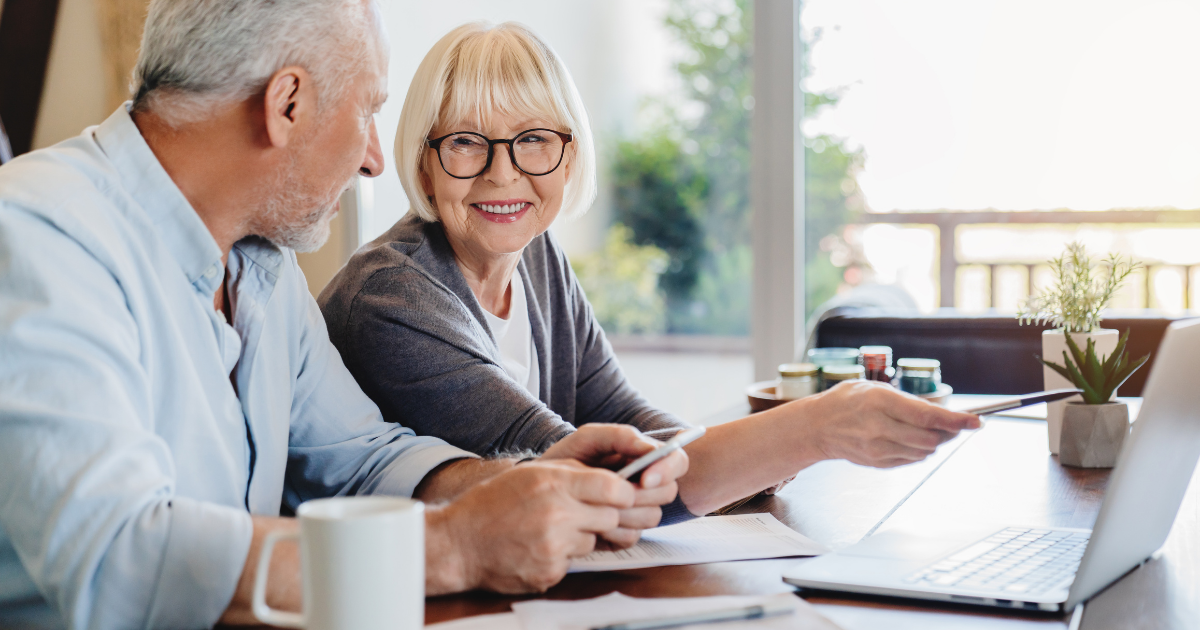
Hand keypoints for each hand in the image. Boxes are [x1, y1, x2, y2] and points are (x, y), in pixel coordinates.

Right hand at [431, 459, 633, 593]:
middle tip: (581, 513)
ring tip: (549, 530)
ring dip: (580, 536)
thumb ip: (572, 473)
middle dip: (603, 515)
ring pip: (593, 541)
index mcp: (553, 483)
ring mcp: (553, 547)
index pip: (614, 489)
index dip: (624, 493)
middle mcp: (556, 514)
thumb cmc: (492, 504)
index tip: (621, 495)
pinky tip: (537, 548)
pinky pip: (573, 563)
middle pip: (611, 517)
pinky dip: (561, 556)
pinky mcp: (549, 572)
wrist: (458, 544)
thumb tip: (613, 479)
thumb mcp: (531, 473)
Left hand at [541, 424, 687, 547]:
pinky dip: (613, 531)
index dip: (667, 470)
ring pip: (653, 517)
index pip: (678, 461)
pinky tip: (593, 522)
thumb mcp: (588, 439)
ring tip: (598, 505)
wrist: (538, 491)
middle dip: (643, 494)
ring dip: (626, 513)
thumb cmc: (566, 459)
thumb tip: (649, 449)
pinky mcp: (622, 533)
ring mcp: (635, 510)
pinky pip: (632, 536)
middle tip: (616, 493)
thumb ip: (620, 436)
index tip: (644, 478)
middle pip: (668, 492)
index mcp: (643, 458)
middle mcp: (645, 485)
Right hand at [799, 380, 980, 467]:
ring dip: (933, 442)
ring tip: (924, 429)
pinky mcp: (877, 463)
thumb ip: (907, 402)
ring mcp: (877, 449)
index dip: (956, 420)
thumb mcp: (874, 389)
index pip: (927, 416)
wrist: (817, 427)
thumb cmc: (846, 402)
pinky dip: (917, 450)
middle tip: (954, 425)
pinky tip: (906, 438)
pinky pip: (911, 460)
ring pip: (924, 451)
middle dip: (947, 433)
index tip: (975, 421)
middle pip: (930, 438)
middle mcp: (878, 427)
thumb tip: (942, 416)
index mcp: (878, 402)